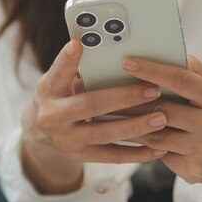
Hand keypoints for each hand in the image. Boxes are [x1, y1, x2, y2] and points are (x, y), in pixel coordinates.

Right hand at [20, 39, 169, 193]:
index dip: (67, 60)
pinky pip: (113, 157)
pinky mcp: (82, 157)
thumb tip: (109, 49)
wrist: (39, 136)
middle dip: (123, 98)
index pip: (57, 72)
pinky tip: (158, 147)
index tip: (78, 45)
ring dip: (136, 127)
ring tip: (161, 118)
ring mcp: (68, 140)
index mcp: (49, 90)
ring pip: (105, 134)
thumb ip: (78, 69)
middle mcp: (54, 116)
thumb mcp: (58, 81)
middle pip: (90, 106)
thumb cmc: (59, 97)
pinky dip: (137, 154)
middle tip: (152, 90)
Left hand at [118, 55, 201, 201]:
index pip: (183, 80)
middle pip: (165, 110)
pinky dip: (139, 143)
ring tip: (108, 111)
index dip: (153, 70)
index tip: (127, 62)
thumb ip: (193, 71)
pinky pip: (158, 154)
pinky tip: (124, 134)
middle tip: (106, 90)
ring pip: (157, 135)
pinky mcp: (193, 170)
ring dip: (129, 123)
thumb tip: (169, 53)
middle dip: (132, 100)